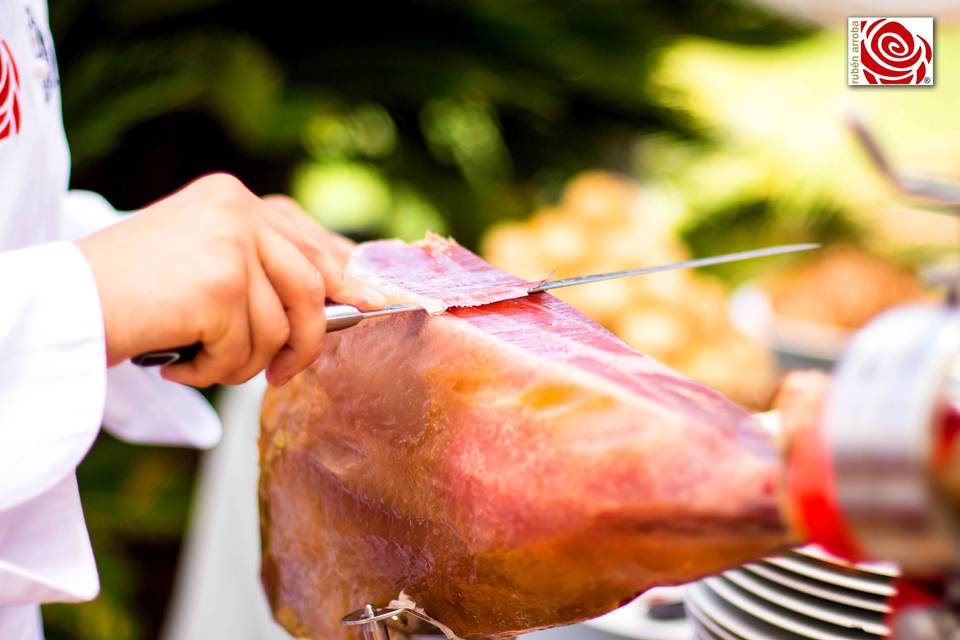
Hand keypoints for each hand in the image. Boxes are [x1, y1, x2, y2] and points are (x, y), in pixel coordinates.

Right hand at [76, 173, 384, 386]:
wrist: (63, 306)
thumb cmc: (130, 293)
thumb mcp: (203, 263)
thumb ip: (262, 271)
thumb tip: (338, 299)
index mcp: (236, 199)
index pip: (312, 241)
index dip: (346, 277)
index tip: (371, 304)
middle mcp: (239, 210)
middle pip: (314, 285)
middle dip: (307, 340)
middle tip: (284, 374)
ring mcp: (233, 244)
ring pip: (283, 327)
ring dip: (246, 362)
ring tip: (202, 361)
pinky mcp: (221, 285)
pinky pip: (248, 350)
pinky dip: (216, 371)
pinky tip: (180, 363)